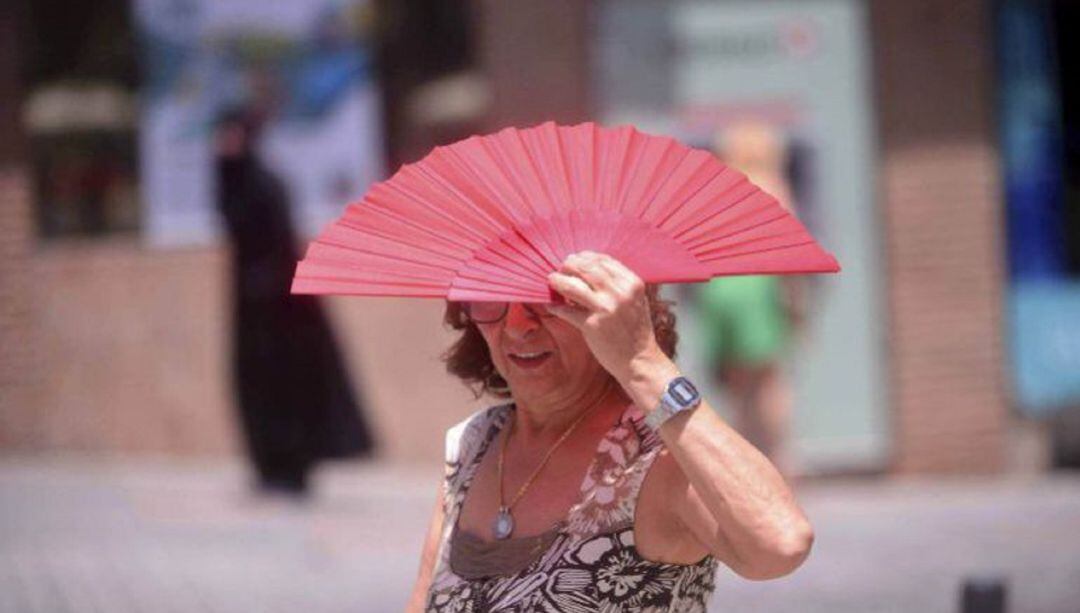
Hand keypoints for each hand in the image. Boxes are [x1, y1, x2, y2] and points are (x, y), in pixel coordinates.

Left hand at [545, 252, 667, 384]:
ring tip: (551, 280)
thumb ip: (617, 284)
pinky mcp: (592, 326)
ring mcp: (606, 309)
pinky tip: (551, 306)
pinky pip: (567, 311)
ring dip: (559, 281)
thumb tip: (587, 270)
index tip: (575, 259)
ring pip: (574, 286)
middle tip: (560, 268)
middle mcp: (620, 293)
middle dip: (570, 265)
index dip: (585, 257)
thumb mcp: (634, 300)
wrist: (640, 360)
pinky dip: (557, 307)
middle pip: (587, 269)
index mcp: (632, 283)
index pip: (604, 260)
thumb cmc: (635, 330)